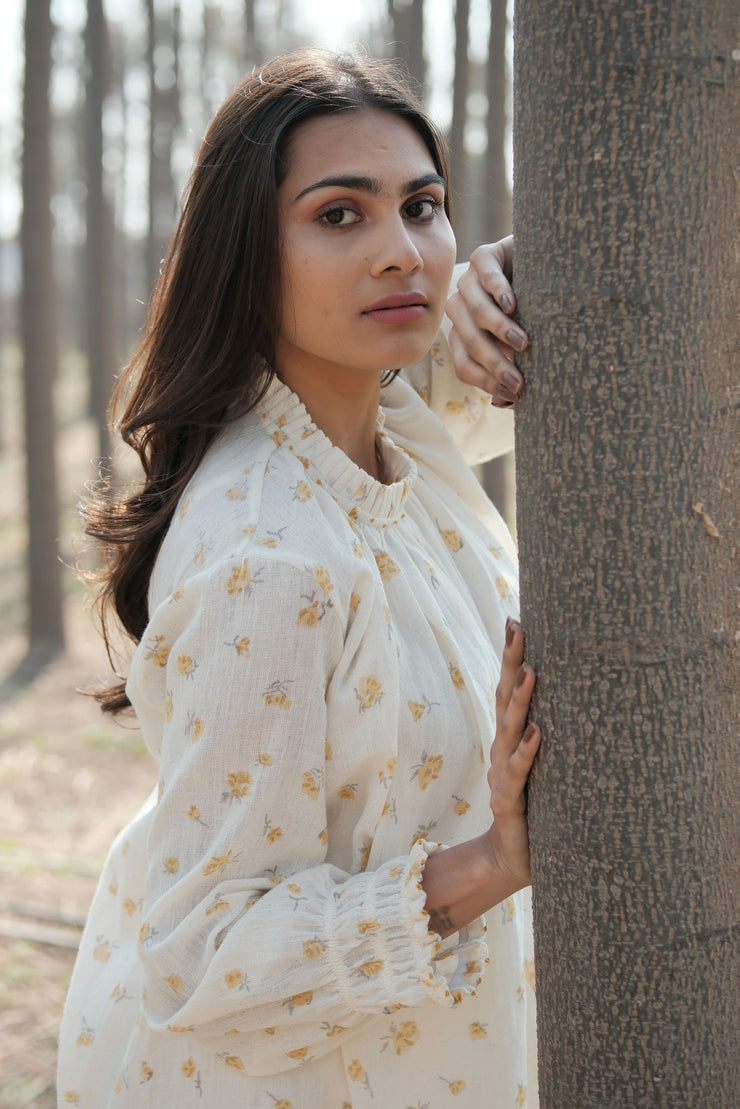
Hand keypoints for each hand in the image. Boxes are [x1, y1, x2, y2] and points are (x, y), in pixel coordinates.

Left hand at [446, 237, 528, 406]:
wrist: (543, 262)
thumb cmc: (534, 311)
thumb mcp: (523, 342)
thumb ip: (513, 368)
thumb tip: (503, 402)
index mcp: (463, 334)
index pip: (465, 364)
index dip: (486, 381)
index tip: (514, 393)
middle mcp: (460, 311)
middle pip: (470, 342)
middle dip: (495, 364)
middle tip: (520, 380)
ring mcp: (469, 282)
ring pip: (476, 312)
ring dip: (499, 330)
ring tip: (523, 343)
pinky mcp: (484, 257)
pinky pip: (487, 277)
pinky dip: (499, 292)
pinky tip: (512, 305)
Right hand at [485, 617, 540, 888]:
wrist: (513, 857)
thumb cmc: (536, 807)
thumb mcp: (543, 766)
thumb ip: (546, 736)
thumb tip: (577, 698)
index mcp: (508, 739)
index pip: (509, 689)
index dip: (511, 656)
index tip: (516, 620)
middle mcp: (501, 750)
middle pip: (505, 698)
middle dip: (511, 661)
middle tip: (517, 627)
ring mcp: (501, 774)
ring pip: (509, 730)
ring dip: (521, 699)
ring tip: (532, 670)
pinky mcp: (508, 801)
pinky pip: (517, 774)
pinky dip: (527, 752)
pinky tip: (538, 733)